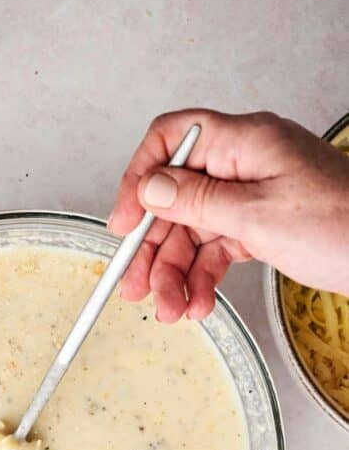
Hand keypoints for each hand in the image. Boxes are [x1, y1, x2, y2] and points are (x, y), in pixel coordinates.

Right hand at [108, 109, 348, 321]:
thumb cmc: (345, 225)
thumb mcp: (259, 215)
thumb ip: (198, 201)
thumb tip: (150, 188)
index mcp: (245, 142)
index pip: (171, 140)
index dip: (139, 178)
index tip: (123, 223)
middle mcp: (245, 165)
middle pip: (176, 199)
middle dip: (153, 247)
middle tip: (135, 287)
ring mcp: (254, 196)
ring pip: (194, 232)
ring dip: (176, 274)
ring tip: (171, 309)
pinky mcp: (263, 226)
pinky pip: (218, 250)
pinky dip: (204, 278)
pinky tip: (199, 303)